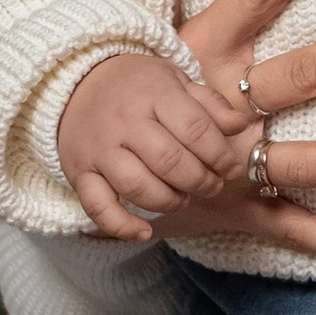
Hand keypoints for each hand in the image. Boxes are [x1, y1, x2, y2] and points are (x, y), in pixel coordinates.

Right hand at [56, 49, 252, 240]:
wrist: (76, 84)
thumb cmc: (137, 87)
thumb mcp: (176, 82)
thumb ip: (210, 105)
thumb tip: (240, 126)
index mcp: (154, 94)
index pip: (195, 130)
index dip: (220, 156)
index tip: (229, 168)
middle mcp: (124, 122)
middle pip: (170, 162)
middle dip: (200, 181)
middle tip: (212, 186)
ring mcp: (100, 149)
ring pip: (138, 187)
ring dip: (169, 201)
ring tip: (183, 198)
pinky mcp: (80, 173)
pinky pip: (99, 207)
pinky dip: (122, 226)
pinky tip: (144, 232)